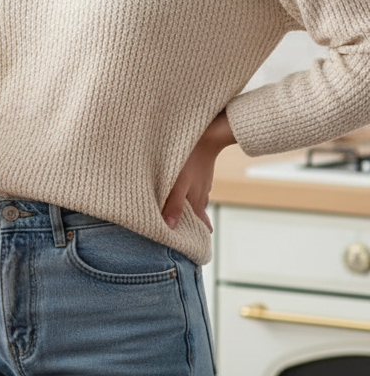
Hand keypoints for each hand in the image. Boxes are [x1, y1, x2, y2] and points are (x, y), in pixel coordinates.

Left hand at [162, 111, 235, 232]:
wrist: (208, 133)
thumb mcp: (177, 183)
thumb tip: (168, 227)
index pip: (202, 227)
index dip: (194, 235)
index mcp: (197, 203)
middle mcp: (202, 196)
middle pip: (196, 216)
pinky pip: (192, 188)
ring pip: (193, 201)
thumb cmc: (188, 158)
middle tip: (172, 227)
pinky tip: (174, 188)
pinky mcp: (199, 173)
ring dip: (183, 207)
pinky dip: (184, 193)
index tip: (184, 242)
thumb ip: (173, 205)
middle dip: (186, 222)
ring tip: (169, 210)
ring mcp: (202, 184)